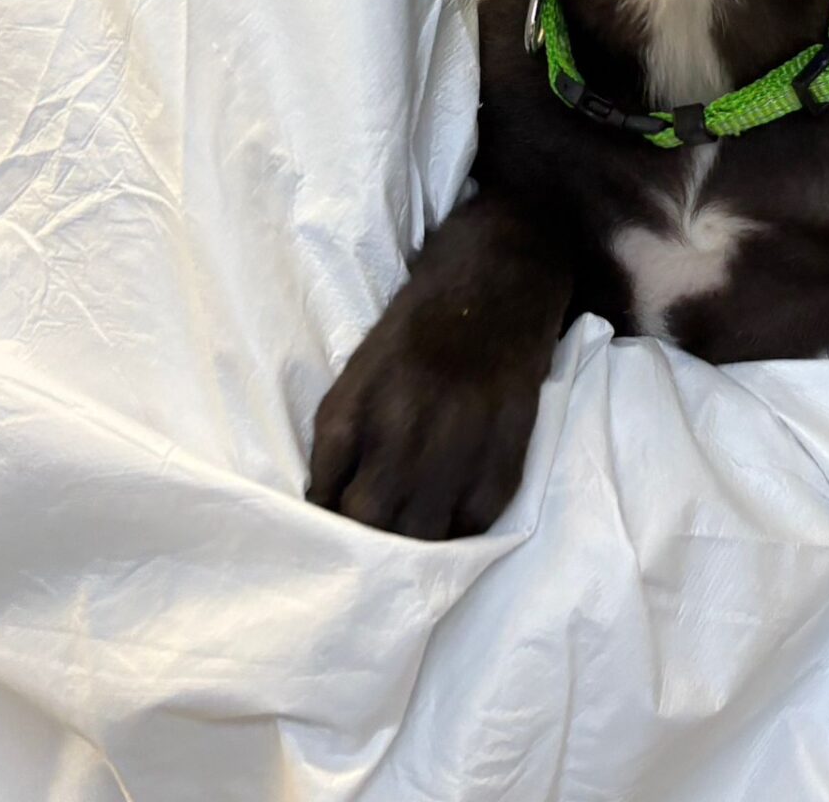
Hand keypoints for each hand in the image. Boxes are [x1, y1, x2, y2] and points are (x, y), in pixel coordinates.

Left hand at [306, 195, 565, 538]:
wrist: (497, 283)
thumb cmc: (417, 331)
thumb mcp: (357, 376)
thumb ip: (339, 443)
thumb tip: (328, 506)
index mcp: (350, 413)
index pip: (322, 502)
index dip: (325, 529)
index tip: (334, 537)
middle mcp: (400, 434)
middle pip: (369, 525)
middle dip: (366, 543)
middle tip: (373, 545)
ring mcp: (456, 447)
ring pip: (423, 535)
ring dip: (413, 544)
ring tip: (413, 537)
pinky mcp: (505, 453)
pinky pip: (475, 523)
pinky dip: (461, 528)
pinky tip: (454, 512)